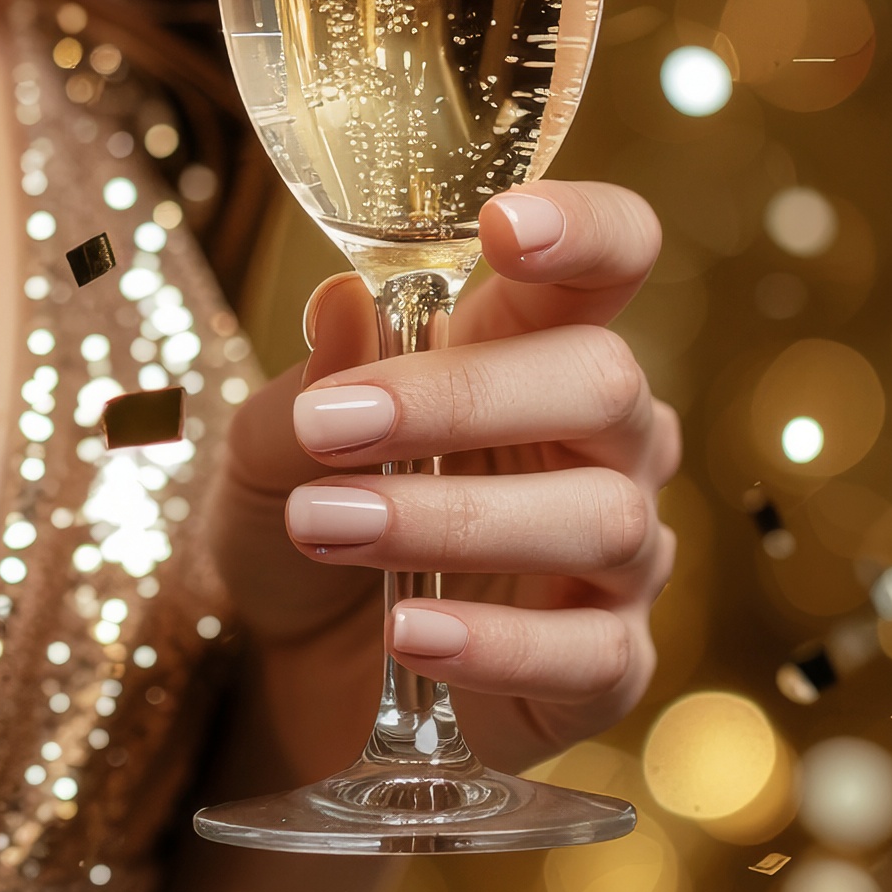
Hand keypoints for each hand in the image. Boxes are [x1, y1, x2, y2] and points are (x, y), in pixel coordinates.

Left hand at [209, 182, 679, 782]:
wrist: (288, 665)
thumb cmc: (301, 514)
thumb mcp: (272, 443)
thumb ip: (312, 379)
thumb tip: (343, 300)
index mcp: (531, 343)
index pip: (611, 256)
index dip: (583, 228)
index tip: (504, 225)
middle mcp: (602, 437)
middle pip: (602, 382)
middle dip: (462, 399)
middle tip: (329, 429)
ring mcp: (619, 552)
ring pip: (600, 517)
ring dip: (452, 520)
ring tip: (324, 526)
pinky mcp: (607, 663)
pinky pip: (592, 651)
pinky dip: (495, 644)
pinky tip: (408, 634)